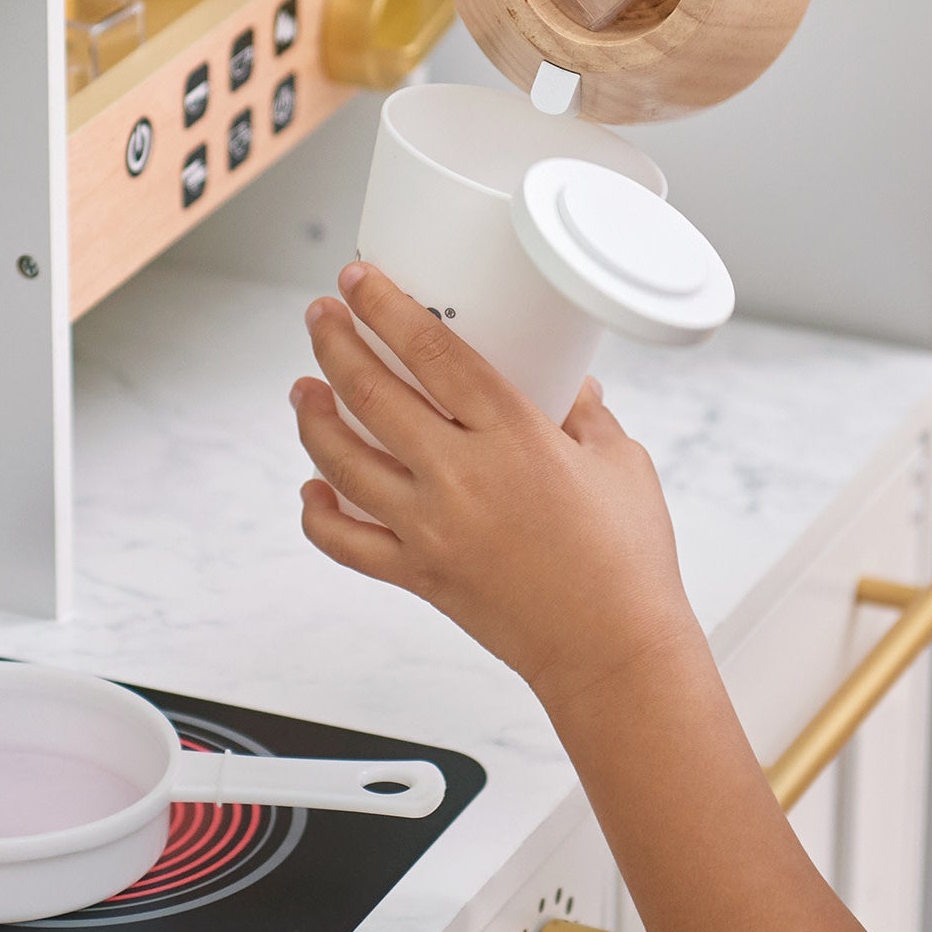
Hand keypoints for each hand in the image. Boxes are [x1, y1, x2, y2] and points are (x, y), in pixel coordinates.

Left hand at [291, 262, 699, 706]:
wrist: (613, 652)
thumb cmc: (628, 559)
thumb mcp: (619, 460)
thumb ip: (585, 412)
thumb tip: (568, 381)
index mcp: (514, 436)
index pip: (432, 351)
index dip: (386, 307)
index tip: (360, 279)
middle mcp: (461, 478)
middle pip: (371, 394)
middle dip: (335, 344)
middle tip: (322, 316)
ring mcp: (432, 530)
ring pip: (342, 462)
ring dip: (313, 418)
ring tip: (304, 388)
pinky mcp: (420, 575)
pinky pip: (346, 542)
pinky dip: (318, 512)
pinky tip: (312, 485)